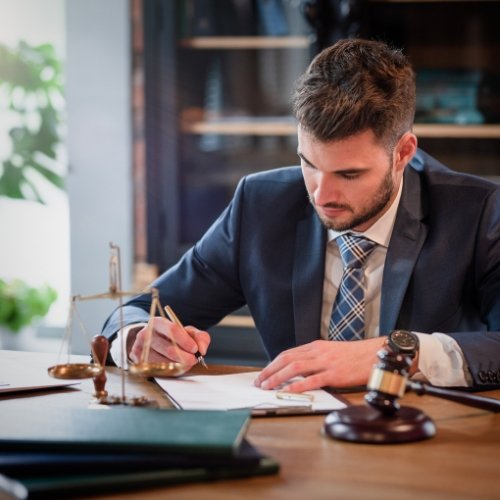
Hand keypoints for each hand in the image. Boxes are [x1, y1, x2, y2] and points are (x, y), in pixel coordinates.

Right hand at [129, 316, 209, 368]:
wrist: (154, 343)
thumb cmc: (173, 337)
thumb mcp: (188, 333)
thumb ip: (200, 337)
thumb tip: (202, 349)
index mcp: (157, 322)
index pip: (172, 329)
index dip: (185, 340)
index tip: (195, 349)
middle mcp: (146, 334)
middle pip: (168, 348)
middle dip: (184, 356)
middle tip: (193, 360)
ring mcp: (141, 349)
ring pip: (163, 361)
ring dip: (178, 365)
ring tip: (185, 363)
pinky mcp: (140, 363)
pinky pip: (158, 370)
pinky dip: (170, 371)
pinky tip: (175, 367)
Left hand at [254, 337, 386, 391]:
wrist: (375, 354)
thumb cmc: (354, 356)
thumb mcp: (331, 352)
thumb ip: (315, 359)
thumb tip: (299, 371)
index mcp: (315, 346)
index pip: (288, 353)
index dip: (273, 363)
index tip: (264, 373)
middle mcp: (318, 352)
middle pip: (286, 358)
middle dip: (269, 370)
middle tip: (259, 381)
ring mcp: (326, 362)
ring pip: (295, 367)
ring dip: (277, 377)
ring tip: (267, 387)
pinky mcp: (335, 374)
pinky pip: (312, 380)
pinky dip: (297, 385)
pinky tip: (287, 390)